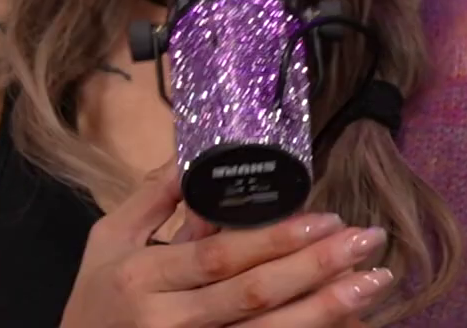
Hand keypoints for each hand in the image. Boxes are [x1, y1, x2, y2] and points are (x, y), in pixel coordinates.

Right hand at [58, 165, 395, 327]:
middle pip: (253, 297)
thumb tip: (195, 156)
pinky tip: (342, 321)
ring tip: (373, 284)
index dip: (275, 239)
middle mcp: (167, 323)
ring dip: (325, 310)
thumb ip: (150, 199)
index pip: (220, 256)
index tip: (326, 218)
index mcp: (142, 278)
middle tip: (367, 242)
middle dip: (316, 269)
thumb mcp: (105, 243)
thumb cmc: (93, 305)